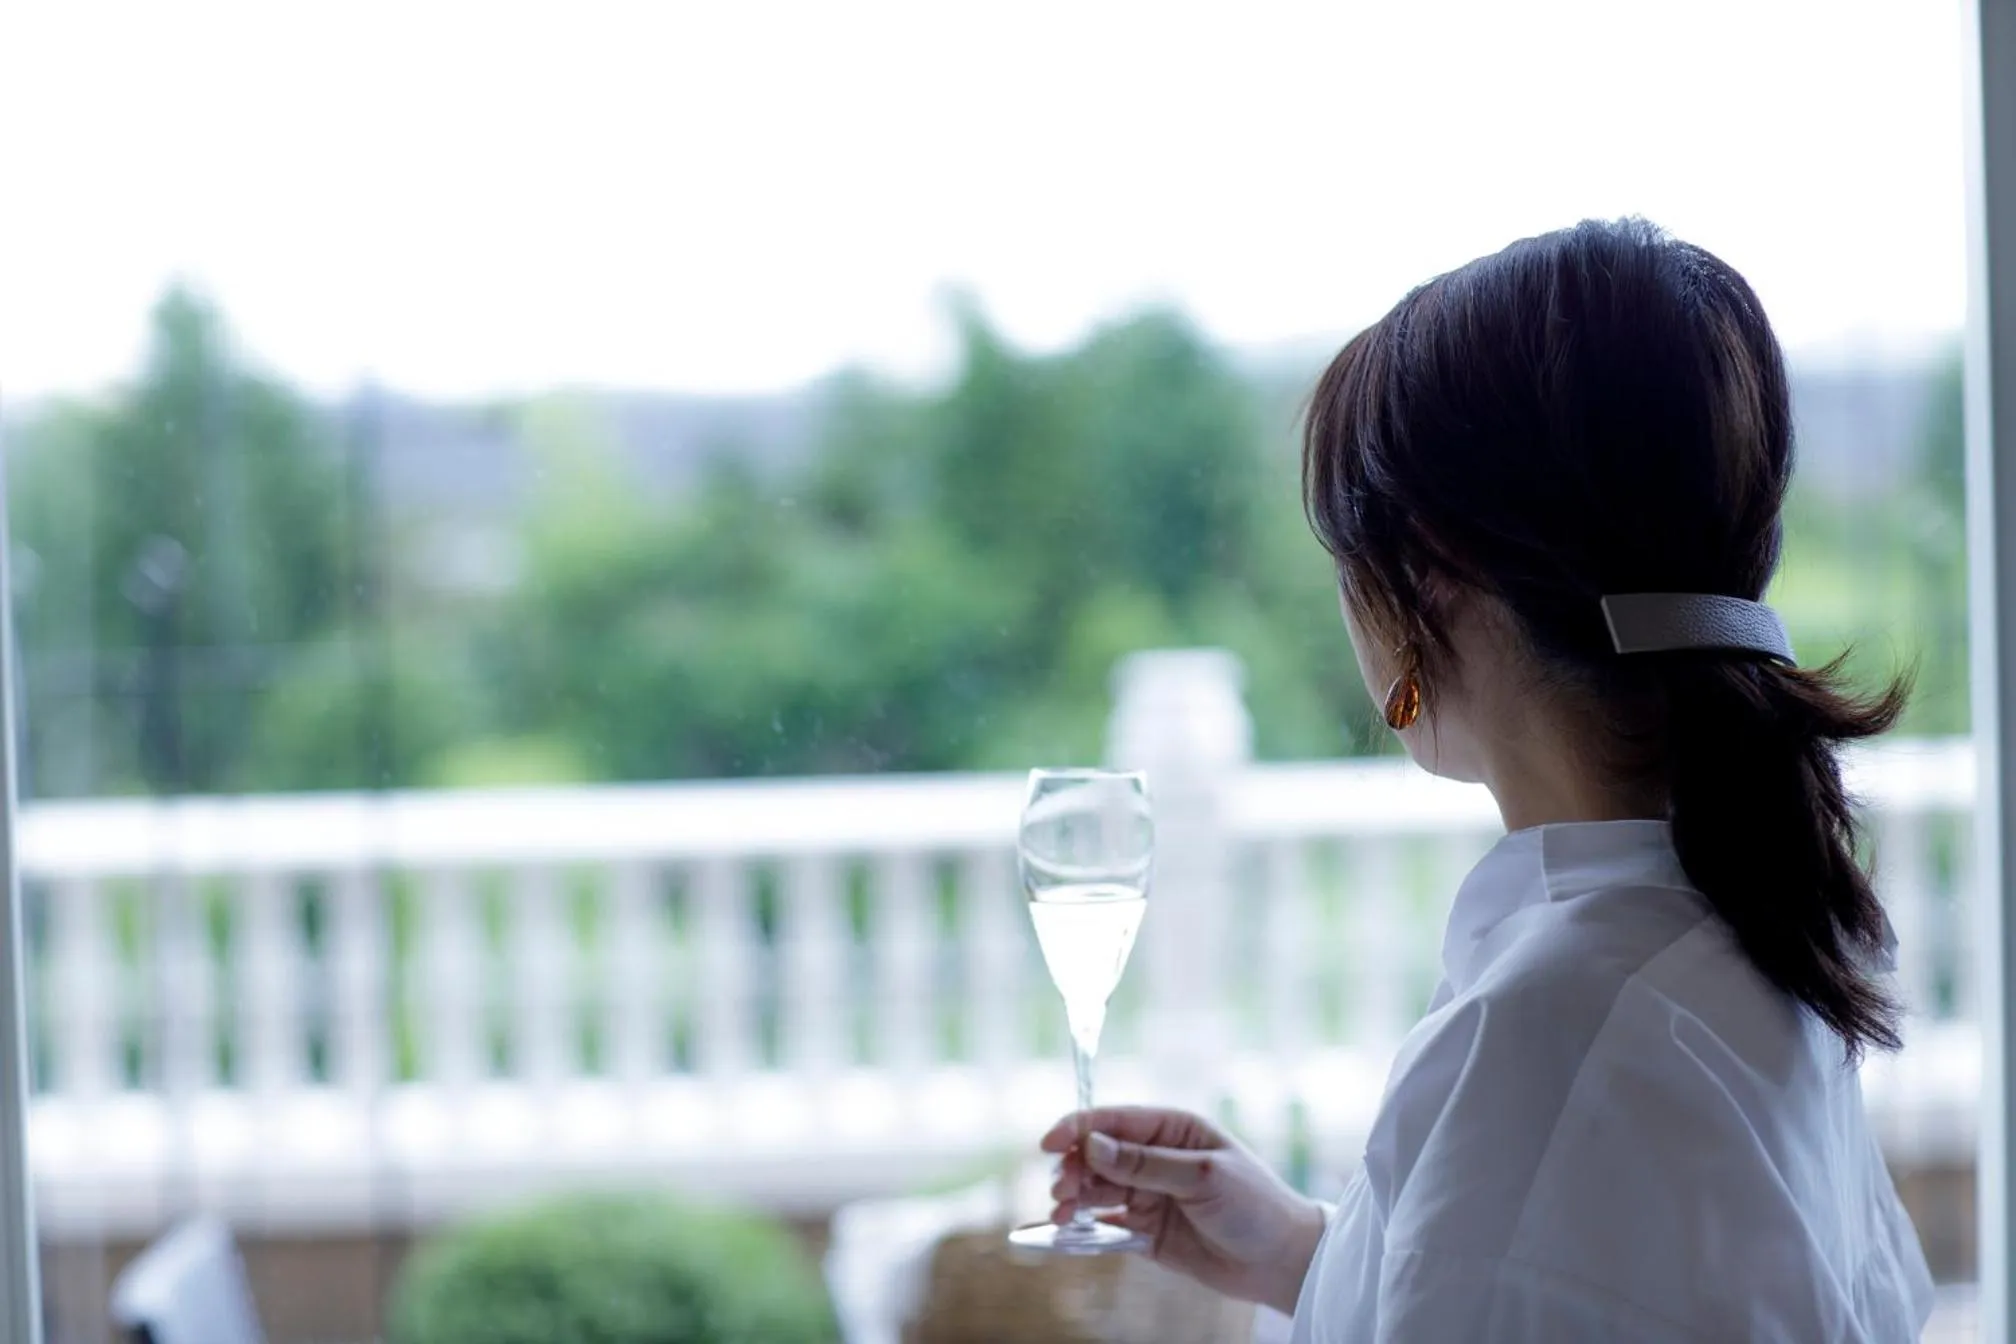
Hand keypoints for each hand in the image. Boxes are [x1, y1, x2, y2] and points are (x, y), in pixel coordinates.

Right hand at [1040, 1106, 1326, 1316]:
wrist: (1281, 1261)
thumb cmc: (1254, 1205)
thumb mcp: (1202, 1177)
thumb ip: (1144, 1163)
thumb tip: (1092, 1144)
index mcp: (1173, 1130)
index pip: (1115, 1121)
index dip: (1078, 1128)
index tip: (1050, 1144)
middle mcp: (1155, 1158)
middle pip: (1097, 1155)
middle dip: (1073, 1168)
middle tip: (1061, 1189)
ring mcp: (1149, 1195)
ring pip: (1096, 1189)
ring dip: (1074, 1196)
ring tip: (1062, 1212)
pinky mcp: (1145, 1230)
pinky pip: (1105, 1224)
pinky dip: (1084, 1226)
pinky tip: (1069, 1230)